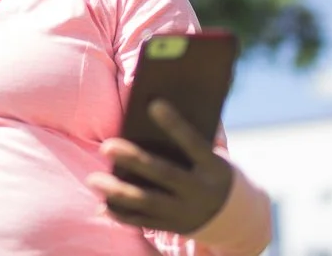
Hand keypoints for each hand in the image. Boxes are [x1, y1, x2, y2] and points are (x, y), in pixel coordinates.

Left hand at [87, 100, 232, 234]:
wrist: (237, 217)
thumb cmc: (215, 171)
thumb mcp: (216, 155)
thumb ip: (197, 135)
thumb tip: (161, 106)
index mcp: (214, 167)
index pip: (194, 143)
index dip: (175, 124)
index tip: (154, 103)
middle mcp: (200, 191)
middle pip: (164, 174)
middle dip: (134, 160)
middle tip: (106, 146)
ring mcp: (187, 212)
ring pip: (149, 202)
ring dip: (119, 192)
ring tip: (93, 179)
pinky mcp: (175, 227)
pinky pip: (145, 222)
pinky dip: (122, 215)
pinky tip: (102, 204)